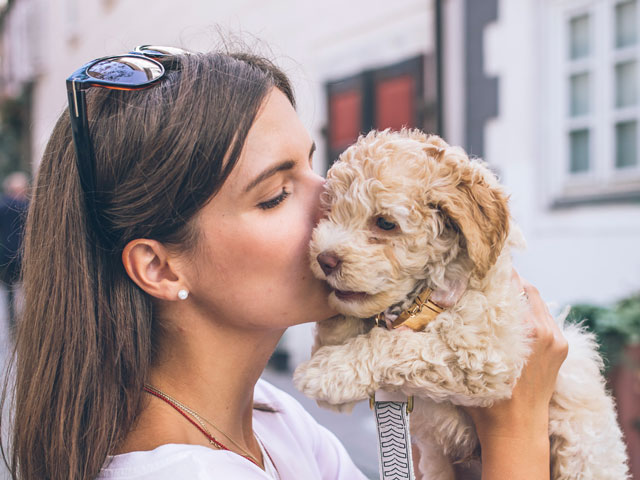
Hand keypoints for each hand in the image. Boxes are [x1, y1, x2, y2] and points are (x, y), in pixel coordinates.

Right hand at [464, 269, 568, 478]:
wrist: (517, 430)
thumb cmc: (487, 400)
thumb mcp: (468, 362)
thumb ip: (456, 333)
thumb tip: (429, 310)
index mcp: (525, 332)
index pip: (513, 286)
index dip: (496, 272)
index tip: (480, 264)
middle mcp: (544, 331)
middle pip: (527, 288)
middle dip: (507, 280)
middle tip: (486, 276)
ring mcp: (556, 339)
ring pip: (537, 300)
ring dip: (519, 294)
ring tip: (497, 293)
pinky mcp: (561, 346)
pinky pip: (545, 316)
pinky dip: (529, 309)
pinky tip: (512, 314)